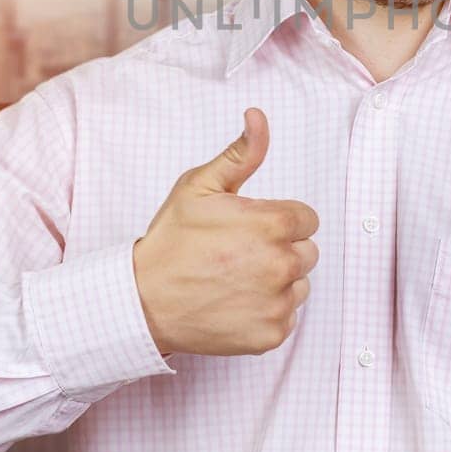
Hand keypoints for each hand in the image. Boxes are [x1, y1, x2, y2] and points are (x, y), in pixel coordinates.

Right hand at [131, 107, 318, 355]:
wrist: (143, 300)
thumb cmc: (171, 241)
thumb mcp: (199, 186)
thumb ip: (240, 154)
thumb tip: (258, 117)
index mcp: (273, 223)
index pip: (307, 219)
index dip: (278, 221)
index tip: (250, 229)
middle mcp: (283, 263)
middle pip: (307, 251)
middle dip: (281, 250)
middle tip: (239, 254)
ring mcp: (278, 302)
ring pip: (299, 285)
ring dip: (277, 282)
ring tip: (236, 279)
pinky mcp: (271, 334)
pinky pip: (287, 317)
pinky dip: (267, 312)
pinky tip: (236, 304)